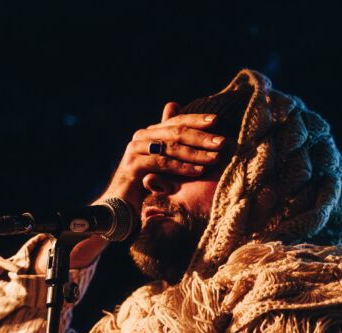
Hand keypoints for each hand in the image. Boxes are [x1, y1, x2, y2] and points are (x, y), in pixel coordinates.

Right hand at [96, 102, 226, 212]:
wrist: (119, 208)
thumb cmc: (143, 187)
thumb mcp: (162, 165)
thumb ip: (172, 146)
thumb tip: (179, 114)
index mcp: (149, 134)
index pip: (176, 121)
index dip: (197, 120)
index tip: (217, 122)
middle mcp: (140, 138)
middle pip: (175, 131)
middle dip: (201, 136)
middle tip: (222, 142)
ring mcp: (135, 150)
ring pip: (170, 146)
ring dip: (196, 152)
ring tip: (215, 158)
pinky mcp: (133, 166)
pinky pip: (162, 163)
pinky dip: (182, 167)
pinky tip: (199, 171)